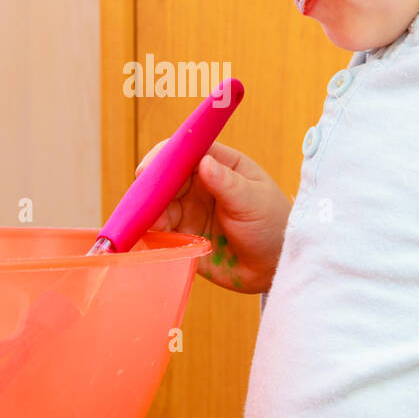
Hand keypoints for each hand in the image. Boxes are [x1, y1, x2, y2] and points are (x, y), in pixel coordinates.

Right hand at [134, 139, 291, 292]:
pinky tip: (150, 238)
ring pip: (158, 205)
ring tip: (155, 225)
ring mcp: (189, 210)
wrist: (274, 267)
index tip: (149, 169)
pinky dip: (151, 233)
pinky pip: (160, 231)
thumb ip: (228, 184)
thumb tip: (204, 162)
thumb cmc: (273, 225)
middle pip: (166, 177)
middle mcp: (200, 184)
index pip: (187, 150)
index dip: (166, 156)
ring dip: (150, 213)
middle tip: (144, 202)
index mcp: (220, 165)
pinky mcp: (182, 235)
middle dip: (151, 188)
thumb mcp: (254, 202)